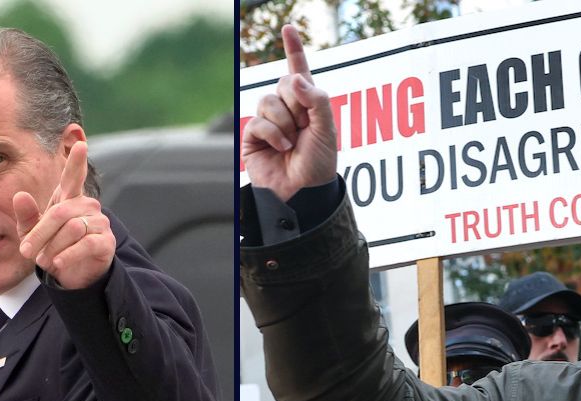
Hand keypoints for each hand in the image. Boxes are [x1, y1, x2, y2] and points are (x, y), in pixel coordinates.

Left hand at [16, 141, 114, 289]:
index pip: (74, 177)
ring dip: (52, 247)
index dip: (76, 161)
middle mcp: (87, 206)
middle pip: (60, 212)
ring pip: (72, 228)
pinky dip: (68, 255)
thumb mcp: (32, 233)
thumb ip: (27, 216)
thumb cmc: (52, 248)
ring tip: (44, 261)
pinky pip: (86, 244)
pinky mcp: (106, 242)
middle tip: (26, 252)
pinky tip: (58, 264)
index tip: (80, 144)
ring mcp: (99, 223)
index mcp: (69, 199)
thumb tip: (19, 196)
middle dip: (40, 233)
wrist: (73, 275)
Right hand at [241, 25, 337, 201]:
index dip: (293, 48)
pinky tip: (281, 148)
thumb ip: (316, 99)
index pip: (299, 70)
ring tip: (292, 142)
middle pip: (283, 83)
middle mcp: (287, 108)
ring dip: (284, 122)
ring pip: (268, 101)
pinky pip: (258, 121)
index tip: (288, 27)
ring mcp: (269, 122)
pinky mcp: (254, 136)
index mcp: (308, 103)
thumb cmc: (319, 164)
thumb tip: (294, 77)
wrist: (303, 192)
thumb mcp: (327, 129)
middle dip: (296, 103)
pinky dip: (273, 134)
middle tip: (304, 125)